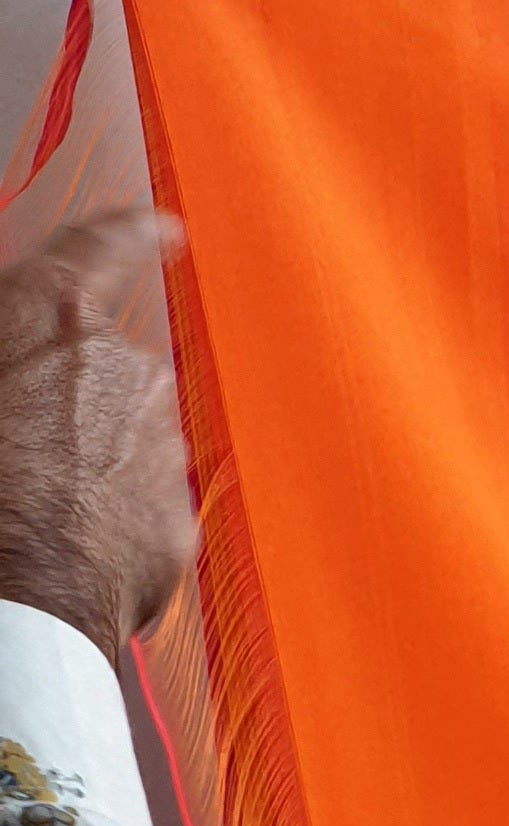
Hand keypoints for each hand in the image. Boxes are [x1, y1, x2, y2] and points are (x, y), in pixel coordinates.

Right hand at [0, 216, 194, 660]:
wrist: (11, 598)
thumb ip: (8, 348)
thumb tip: (21, 365)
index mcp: (53, 320)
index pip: (105, 247)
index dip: (134, 232)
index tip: (165, 227)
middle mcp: (125, 368)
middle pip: (109, 369)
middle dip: (76, 403)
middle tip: (21, 450)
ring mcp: (160, 445)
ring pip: (130, 441)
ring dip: (93, 466)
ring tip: (35, 510)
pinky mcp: (175, 519)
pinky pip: (144, 510)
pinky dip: (113, 526)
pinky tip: (68, 551)